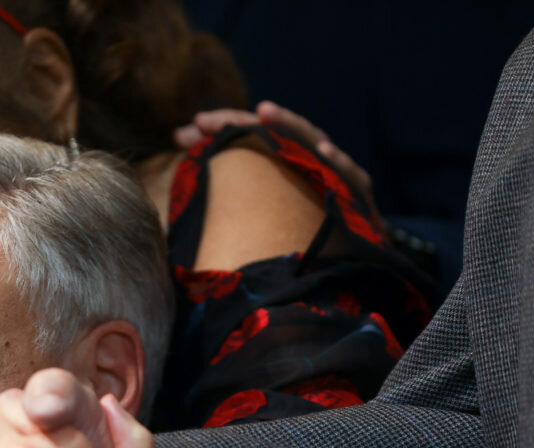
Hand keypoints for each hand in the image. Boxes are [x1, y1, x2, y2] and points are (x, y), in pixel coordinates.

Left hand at [175, 100, 375, 212]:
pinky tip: (324, 152)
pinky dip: (337, 161)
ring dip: (289, 125)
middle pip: (276, 130)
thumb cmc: (291, 216)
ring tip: (265, 113)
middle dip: (242, 121)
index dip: (222, 125)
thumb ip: (218, 171)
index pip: (249, 133)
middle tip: (207, 118)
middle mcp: (304, 153)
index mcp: (280, 153)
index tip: (189, 127)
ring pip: (310, 139)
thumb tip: (178, 139)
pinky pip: (348, 173)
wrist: (344, 248)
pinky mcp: (355, 187)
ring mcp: (331, 167)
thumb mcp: (253, 197)